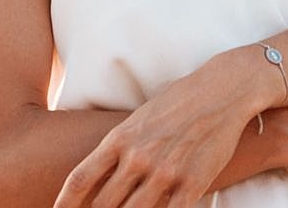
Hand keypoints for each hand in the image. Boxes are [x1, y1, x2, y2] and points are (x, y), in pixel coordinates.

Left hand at [53, 56, 270, 207]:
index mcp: (120, 138)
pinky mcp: (192, 183)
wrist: (223, 90)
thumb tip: (101, 171)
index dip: (64, 203)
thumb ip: (120, 145)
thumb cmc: (180, 100)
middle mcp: (138, 157)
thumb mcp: (140, 117)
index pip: (81, 180)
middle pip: (103, 204)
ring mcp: (165, 172)